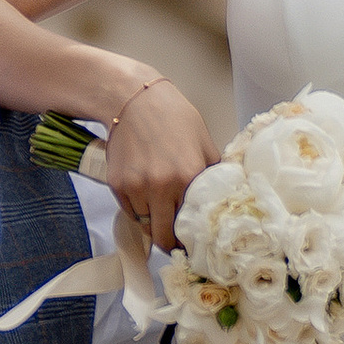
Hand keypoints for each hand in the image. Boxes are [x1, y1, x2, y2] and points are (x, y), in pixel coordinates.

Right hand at [100, 77, 215, 258]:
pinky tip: (145, 193)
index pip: (190, 225)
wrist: (133, 100)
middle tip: (175, 241)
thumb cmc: (172, 117)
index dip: (191, 239)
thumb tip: (226, 197)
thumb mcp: (203, 141)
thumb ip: (214, 173)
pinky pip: (129, 211)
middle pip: (163, 236)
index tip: (193, 243)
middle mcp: (160, 186)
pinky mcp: (117, 185)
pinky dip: (138, 209)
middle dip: (169, 242)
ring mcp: (135, 187)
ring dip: (153, 222)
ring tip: (160, 209)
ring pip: (144, 224)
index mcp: (188, 176)